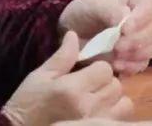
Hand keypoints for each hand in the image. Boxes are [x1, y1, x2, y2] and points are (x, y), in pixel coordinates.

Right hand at [4, 33, 133, 125]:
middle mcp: (86, 106)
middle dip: (105, 83)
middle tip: (89, 87)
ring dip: (112, 98)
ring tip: (96, 100)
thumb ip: (62, 57)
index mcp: (71, 89)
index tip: (86, 74)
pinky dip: (115, 112)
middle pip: (115, 84)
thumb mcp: (40, 78)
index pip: (104, 69)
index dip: (97, 69)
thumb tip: (74, 35)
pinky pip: (121, 116)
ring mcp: (94, 120)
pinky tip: (101, 110)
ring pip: (123, 101)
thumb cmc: (29, 104)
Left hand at [59, 0, 151, 75]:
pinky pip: (144, 63)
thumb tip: (126, 17)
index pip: (149, 8)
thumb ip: (110, 9)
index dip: (140, 20)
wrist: (75, 30)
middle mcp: (148, 16)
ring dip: (137, 54)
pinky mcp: (138, 55)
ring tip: (116, 56)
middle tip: (117, 46)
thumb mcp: (94, 4)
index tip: (124, 30)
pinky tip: (116, 65)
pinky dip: (132, 66)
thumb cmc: (87, 10)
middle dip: (137, 40)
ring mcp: (145, 36)